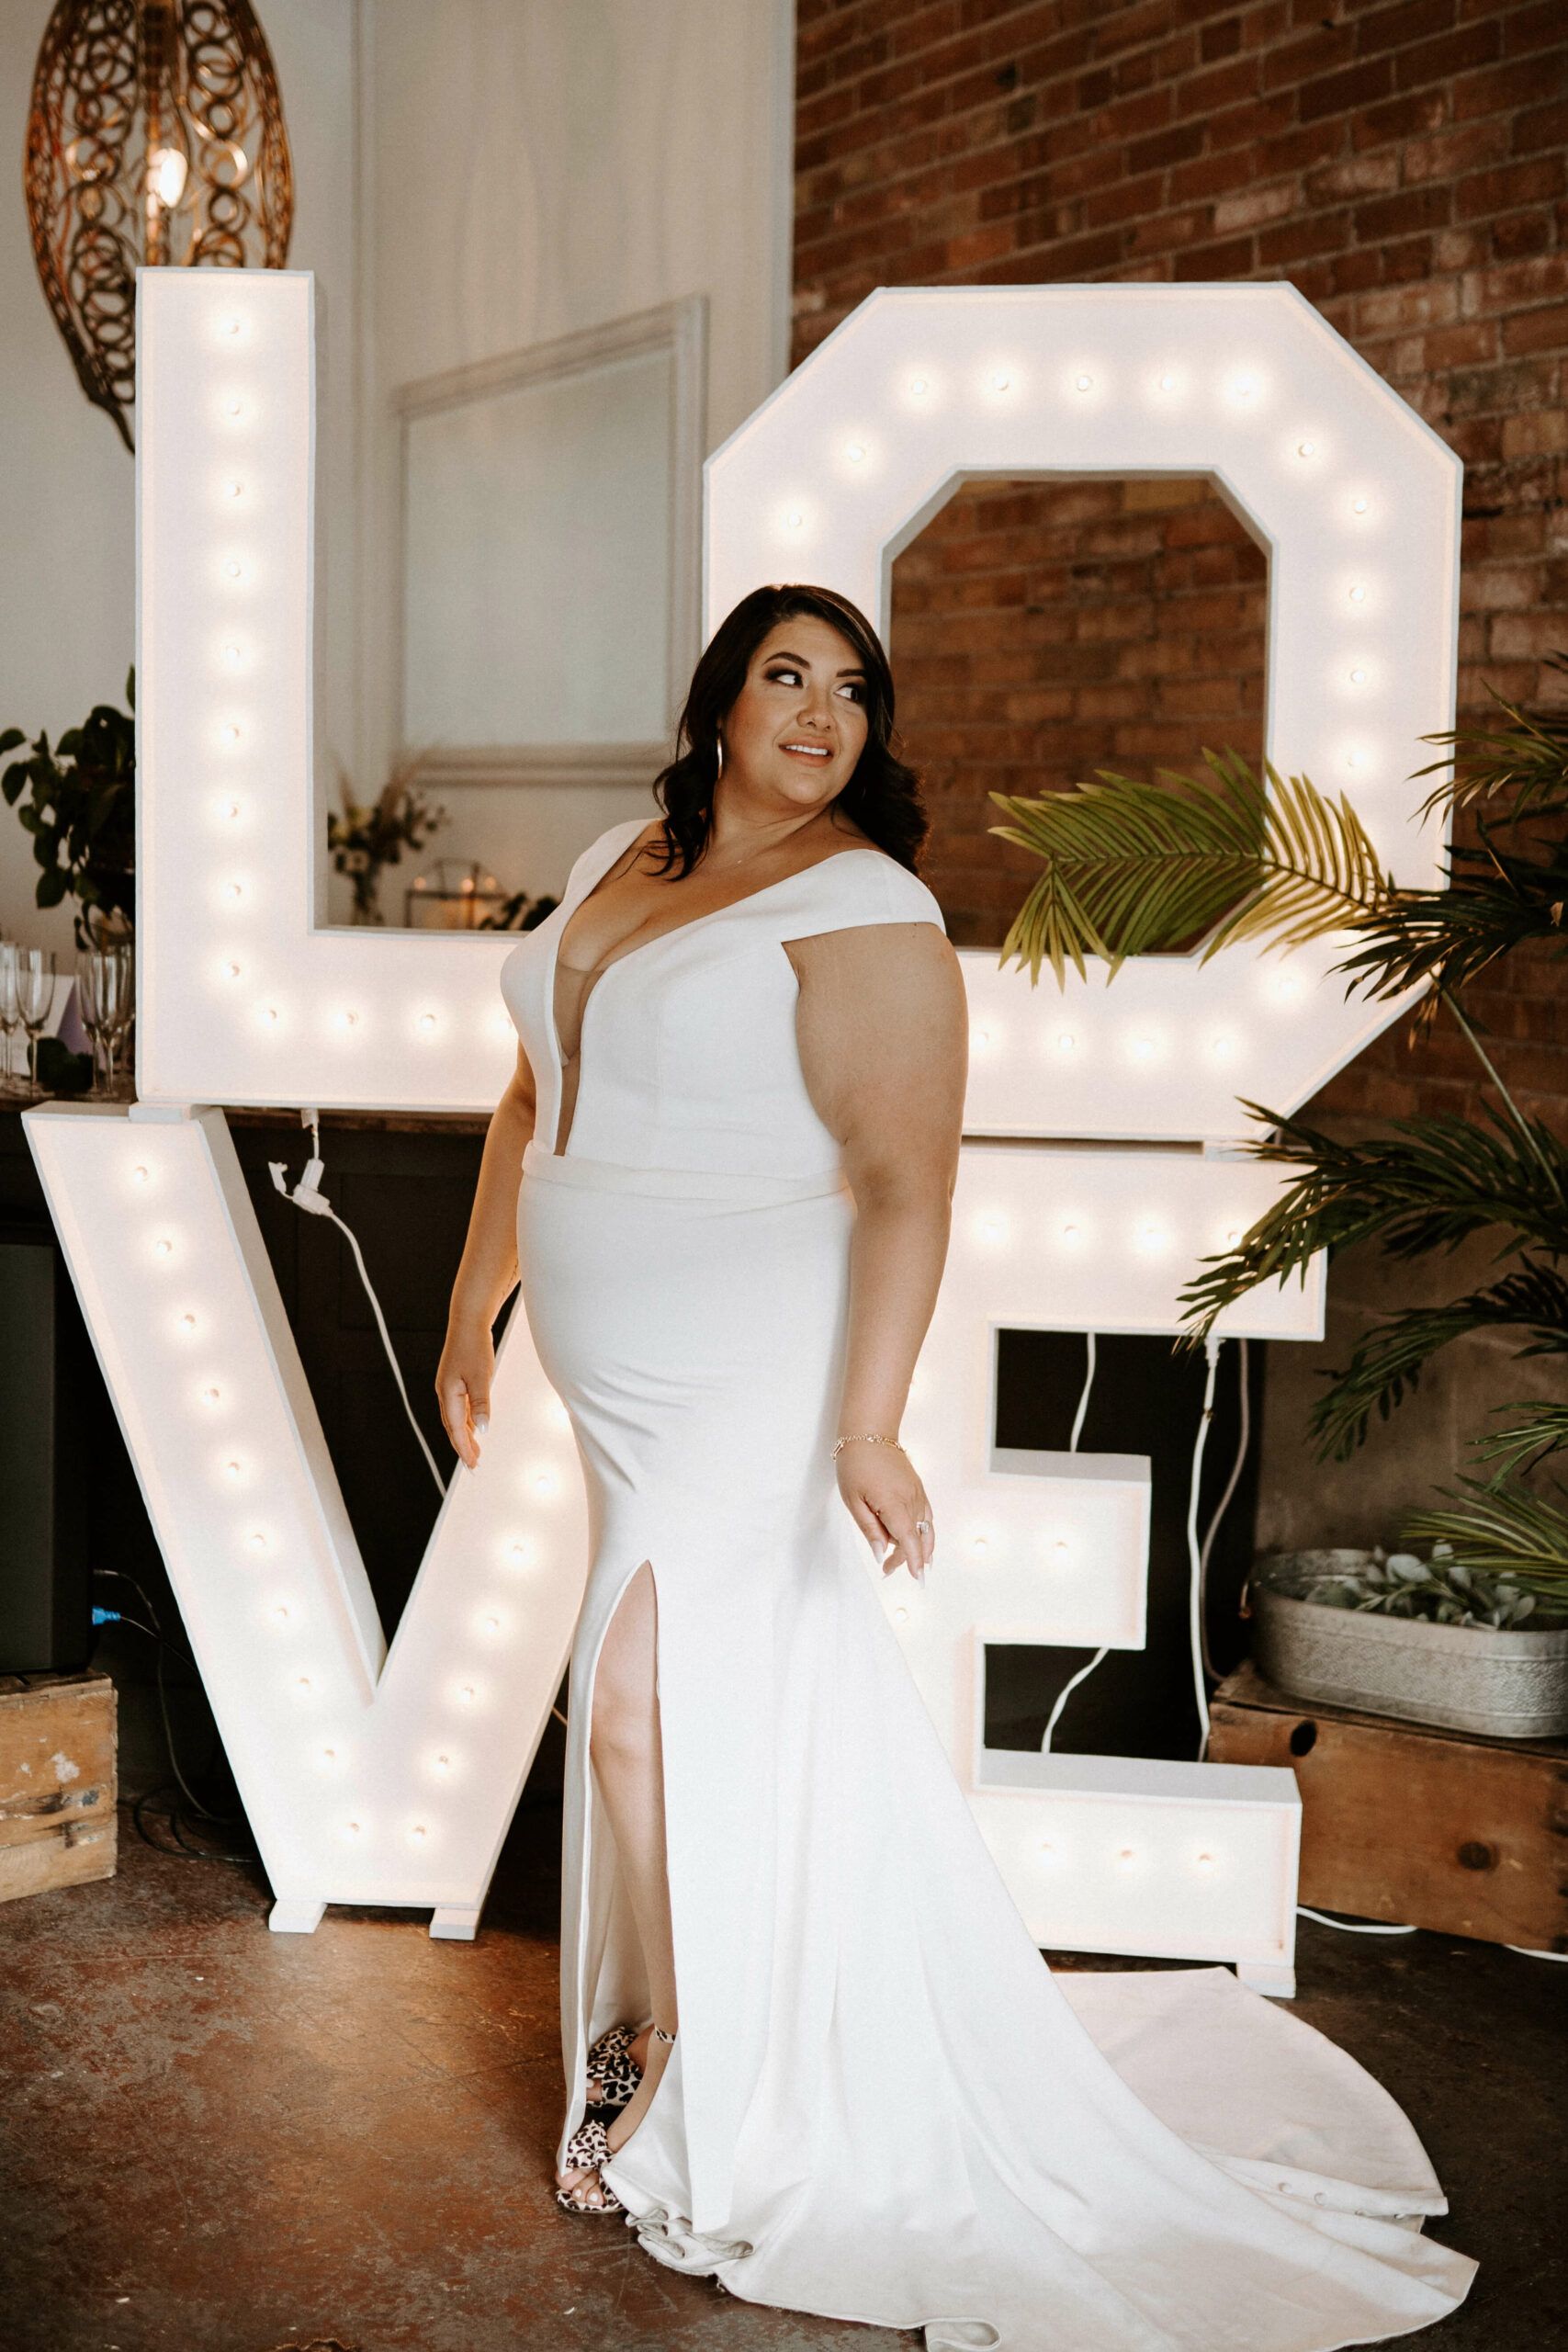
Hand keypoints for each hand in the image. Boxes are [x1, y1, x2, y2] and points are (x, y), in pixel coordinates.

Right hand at [436, 1319, 494, 1469]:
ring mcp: (449, 1387)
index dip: (464, 1448)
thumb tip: (483, 1429)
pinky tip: (475, 1427)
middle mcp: (445, 1393)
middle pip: (453, 1427)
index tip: (472, 1465)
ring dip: (465, 1435)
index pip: (456, 1429)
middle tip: (473, 1464)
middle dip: (462, 1446)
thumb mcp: (481, 1377)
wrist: (468, 1322)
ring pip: (456, 1418)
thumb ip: (482, 1404)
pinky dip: (467, 1421)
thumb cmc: (474, 1347)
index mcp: (448, 1394)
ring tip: (475, 1451)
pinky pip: (459, 1408)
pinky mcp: (455, 1381)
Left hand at [835, 1439, 933, 1580]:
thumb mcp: (853, 1500)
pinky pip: (927, 1516)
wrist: (869, 1434)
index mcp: (893, 1503)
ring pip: (925, 1528)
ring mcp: (917, 1493)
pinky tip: (921, 1542)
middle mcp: (911, 1499)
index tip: (915, 1578)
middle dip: (906, 1557)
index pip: (909, 1539)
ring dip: (917, 1547)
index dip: (913, 1560)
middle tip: (887, 1570)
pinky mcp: (918, 1489)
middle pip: (916, 1538)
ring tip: (910, 1564)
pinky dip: (926, 1532)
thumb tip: (880, 1553)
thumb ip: (869, 1529)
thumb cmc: (856, 1465)